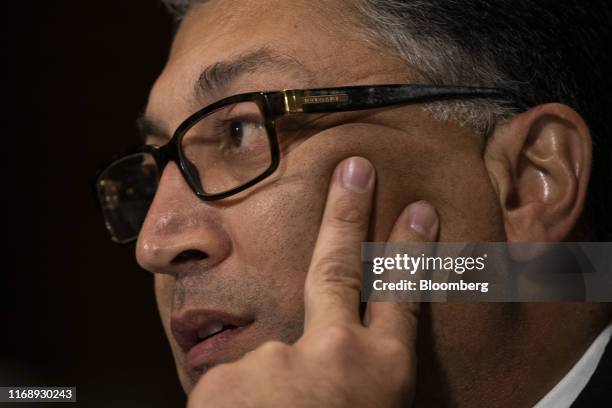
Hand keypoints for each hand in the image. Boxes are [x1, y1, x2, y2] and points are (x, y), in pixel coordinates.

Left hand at [187, 156, 438, 407]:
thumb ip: (356, 382)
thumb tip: (336, 373)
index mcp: (381, 372)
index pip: (401, 296)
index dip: (408, 250)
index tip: (418, 211)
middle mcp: (333, 353)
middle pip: (340, 267)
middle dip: (348, 215)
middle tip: (355, 171)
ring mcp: (276, 357)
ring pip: (268, 357)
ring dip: (266, 387)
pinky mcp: (226, 375)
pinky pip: (230, 387)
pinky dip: (236, 407)